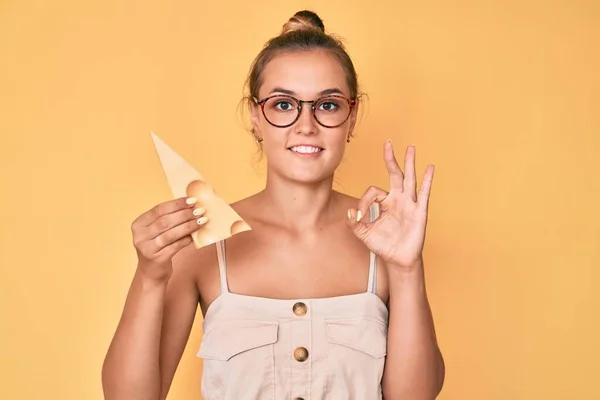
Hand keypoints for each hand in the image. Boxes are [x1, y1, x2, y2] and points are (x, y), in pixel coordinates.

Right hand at [131, 196, 206, 281]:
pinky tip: (195, 236)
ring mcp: (147, 248)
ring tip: (202, 221)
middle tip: (200, 210)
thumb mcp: (157, 232)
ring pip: (170, 234)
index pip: (159, 210)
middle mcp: (140, 236)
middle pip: (165, 221)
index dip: (176, 204)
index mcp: (139, 224)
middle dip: (184, 214)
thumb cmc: (157, 247)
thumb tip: (191, 205)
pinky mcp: (156, 259)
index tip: (192, 200)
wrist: (151, 273)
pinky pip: (175, 246)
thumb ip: (168, 219)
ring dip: (188, 226)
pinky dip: (186, 240)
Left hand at [347, 140, 433, 269]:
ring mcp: (410, 204)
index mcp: (385, 202)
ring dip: (410, 163)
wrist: (398, 260)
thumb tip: (350, 212)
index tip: (359, 217)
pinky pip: (424, 194)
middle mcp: (398, 199)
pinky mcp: (419, 212)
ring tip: (411, 148)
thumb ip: (354, 223)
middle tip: (388, 142)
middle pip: (394, 174)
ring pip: (409, 180)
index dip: (364, 202)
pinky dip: (427, 181)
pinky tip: (430, 168)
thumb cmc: (383, 245)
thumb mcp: (363, 233)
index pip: (373, 191)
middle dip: (391, 159)